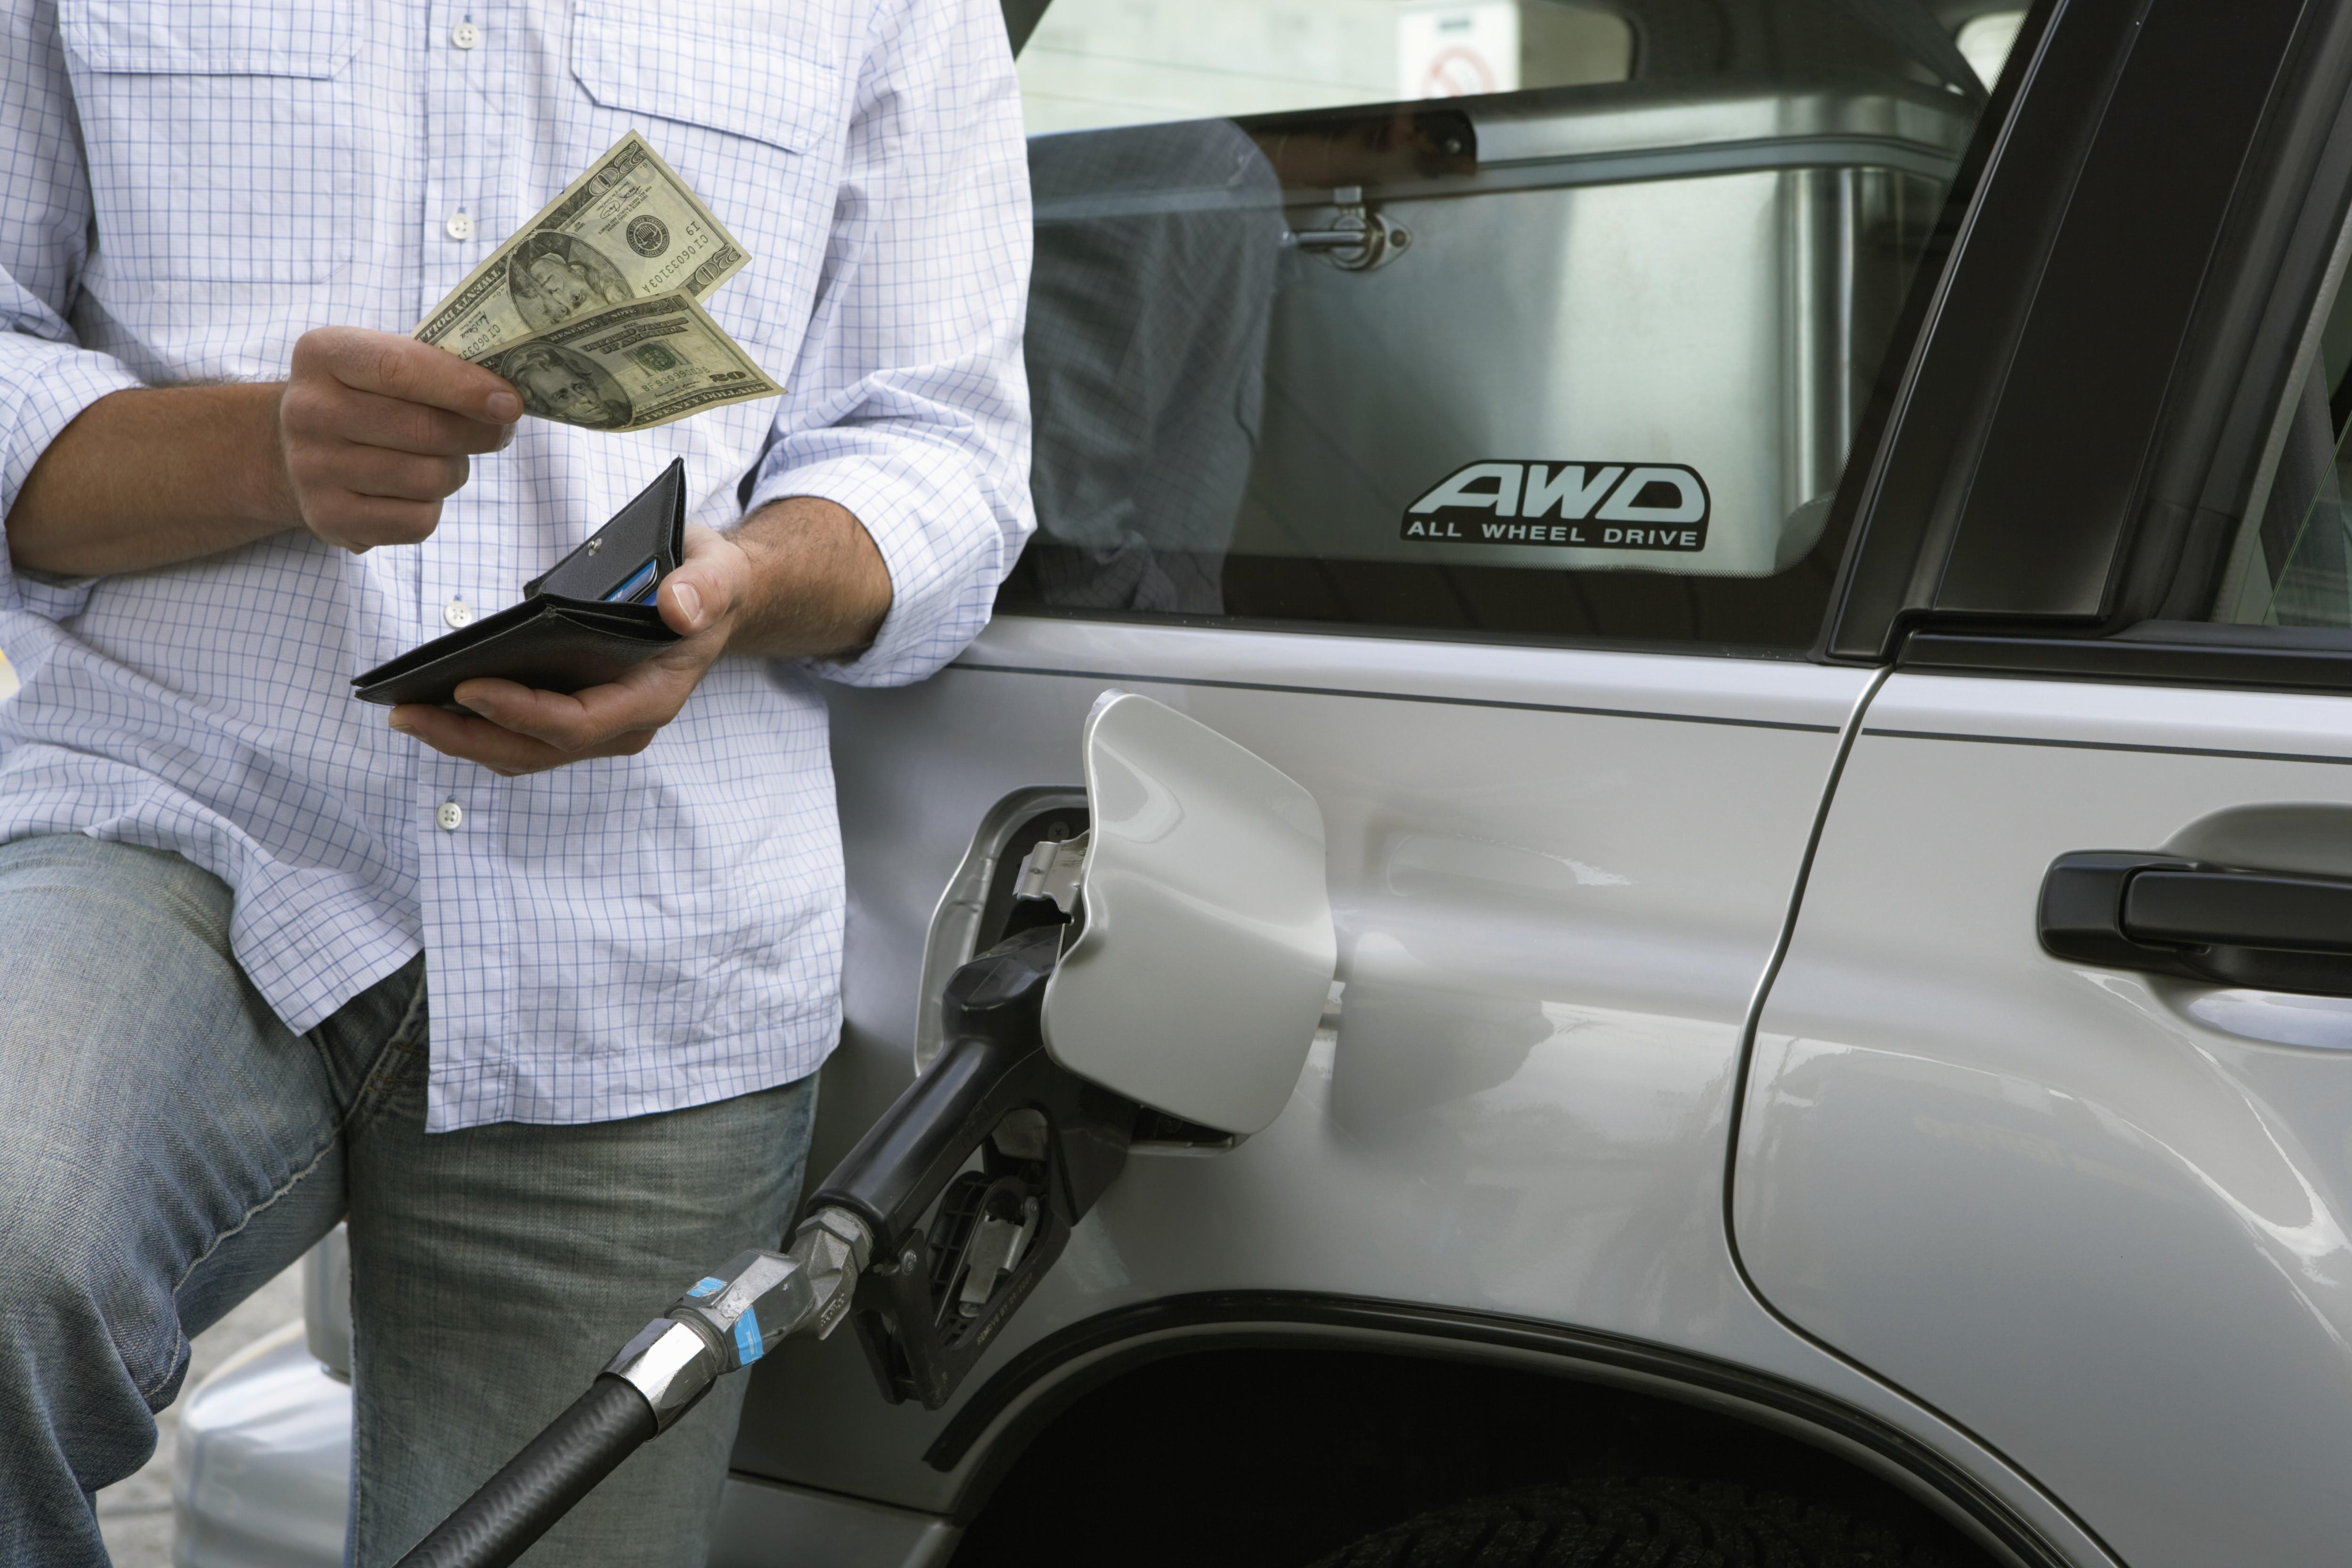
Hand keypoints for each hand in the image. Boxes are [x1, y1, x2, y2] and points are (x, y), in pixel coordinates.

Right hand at [279, 327, 520, 551]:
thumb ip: (439, 369)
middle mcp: (308, 410)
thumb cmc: (367, 398)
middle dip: (478, 433)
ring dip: (455, 471)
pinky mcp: (328, 517)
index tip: (510, 403)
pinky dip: (432, 507)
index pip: (402, 368)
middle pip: (424, 429)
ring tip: (443, 459)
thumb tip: (505, 402)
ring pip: (428, 479)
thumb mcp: (386, 363)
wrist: (299, 449)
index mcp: (324, 355)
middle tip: (496, 432)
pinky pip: (417, 521)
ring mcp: (312, 467)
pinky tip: (414, 491)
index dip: (464, 387)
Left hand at [386, 523, 752, 774]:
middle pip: (537, 751)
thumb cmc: (710, 585)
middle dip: (468, 737)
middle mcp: (624, 724)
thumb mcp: (719, 573)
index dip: (520, 712)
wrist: (713, 600)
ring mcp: (600, 725)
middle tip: (404, 714)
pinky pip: (520, 736)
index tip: (465, 685)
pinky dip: (477, 727)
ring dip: (463, 739)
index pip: (577, 722)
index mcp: (653, 697)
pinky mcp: (576, 714)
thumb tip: (677, 608)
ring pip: (522, 752)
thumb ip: (704, 589)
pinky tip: (435, 701)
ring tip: (405, 712)